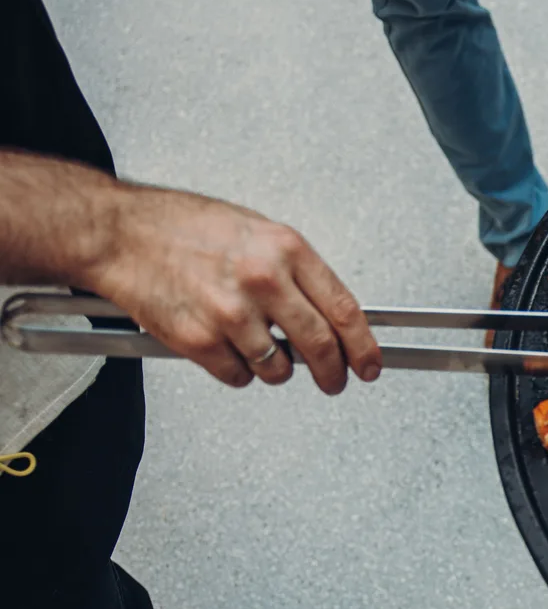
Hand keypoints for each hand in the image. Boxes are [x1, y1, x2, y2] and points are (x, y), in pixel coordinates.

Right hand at [86, 186, 379, 392]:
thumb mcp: (255, 231)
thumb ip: (294, 272)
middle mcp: (263, 280)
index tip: (370, 364)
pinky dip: (236, 371)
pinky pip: (238, 376)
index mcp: (285, 250)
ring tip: (253, 344)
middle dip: (334, 373)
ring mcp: (231, 313)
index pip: (344, 310)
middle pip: (321, 347)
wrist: (117, 233)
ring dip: (275, 369)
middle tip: (334, 381)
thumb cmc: (181, 227)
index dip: (364, 346)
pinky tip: (222, 345)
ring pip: (279, 369)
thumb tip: (329, 313)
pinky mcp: (199, 340)